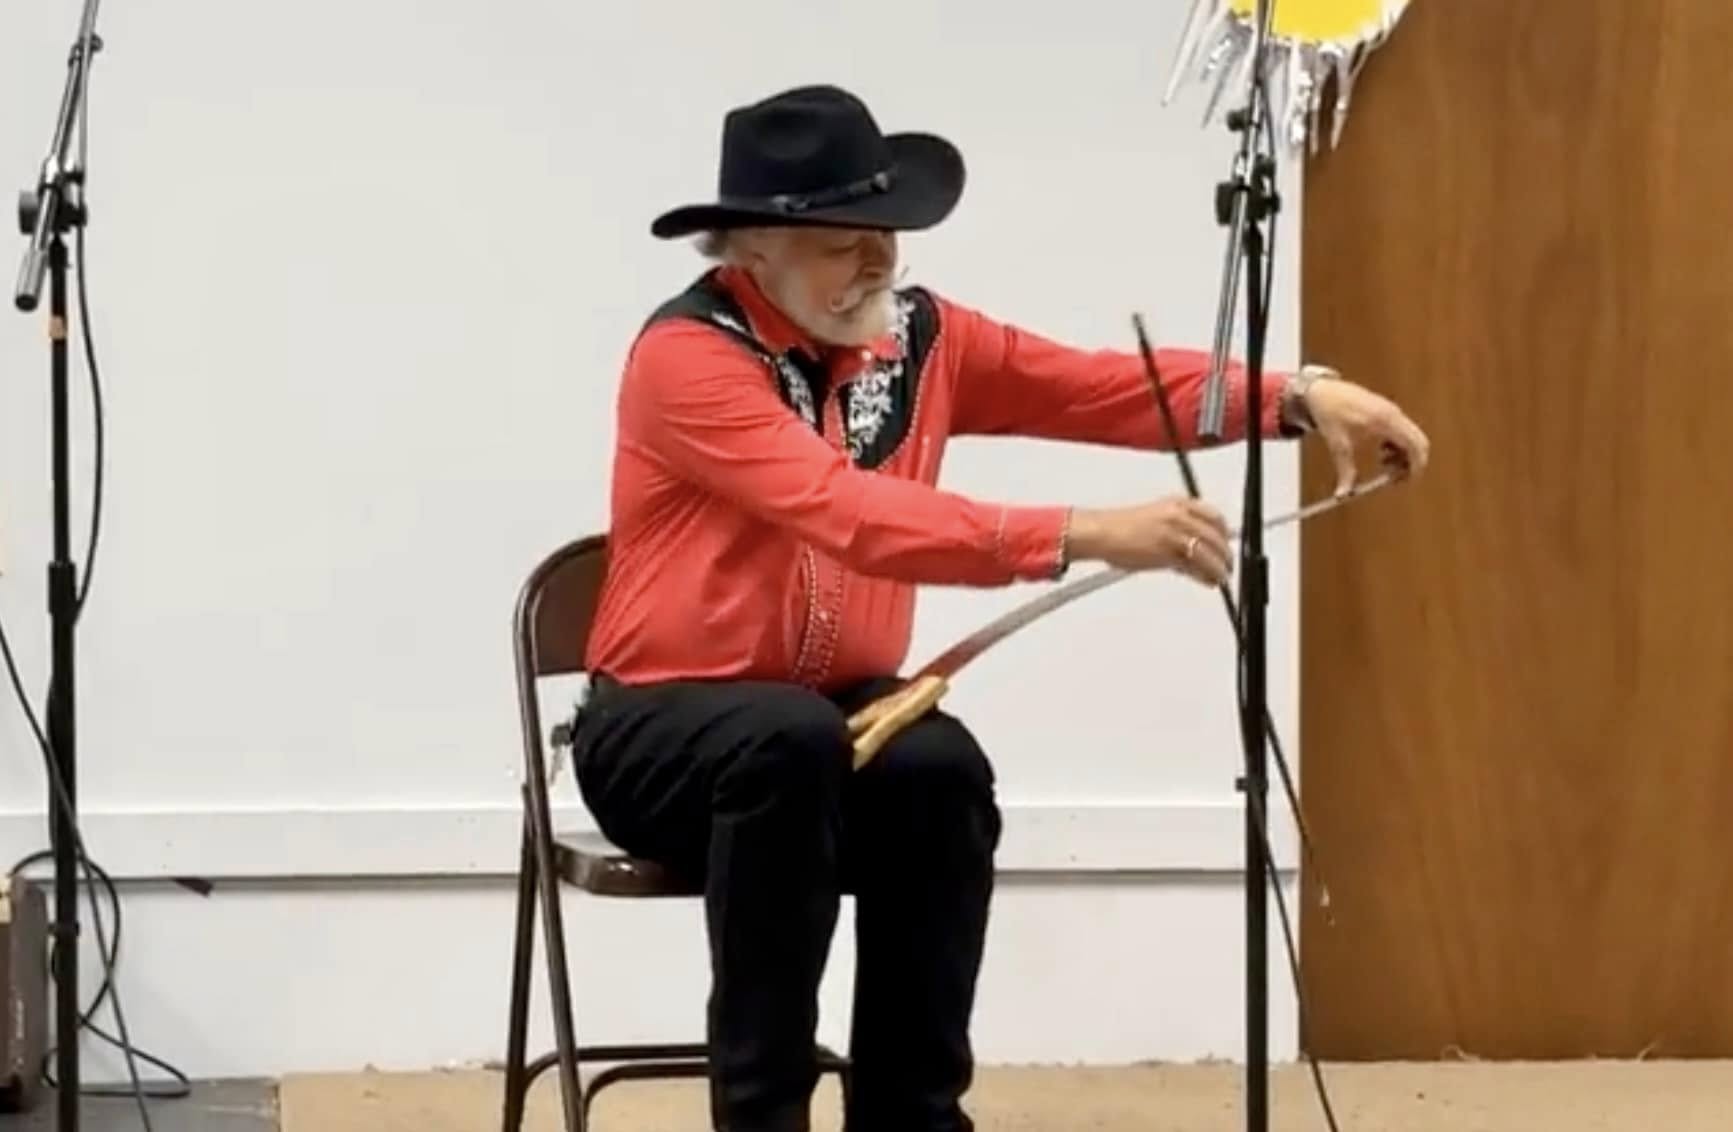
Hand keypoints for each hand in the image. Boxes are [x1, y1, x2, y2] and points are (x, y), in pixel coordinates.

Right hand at [1068, 496, 1232, 586]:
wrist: (1101, 533)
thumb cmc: (1121, 527)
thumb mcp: (1156, 517)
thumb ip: (1178, 527)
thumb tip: (1194, 548)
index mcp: (1177, 503)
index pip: (1214, 516)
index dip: (1224, 533)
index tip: (1227, 544)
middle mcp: (1179, 515)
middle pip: (1215, 536)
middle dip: (1225, 554)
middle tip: (1228, 565)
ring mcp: (1174, 533)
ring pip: (1208, 553)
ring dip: (1219, 568)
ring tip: (1221, 577)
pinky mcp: (1167, 552)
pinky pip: (1195, 566)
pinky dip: (1205, 575)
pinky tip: (1208, 581)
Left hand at [1294, 369, 1430, 494]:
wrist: (1321, 390)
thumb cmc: (1329, 411)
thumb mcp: (1337, 444)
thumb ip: (1345, 471)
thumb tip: (1343, 495)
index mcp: (1385, 421)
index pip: (1415, 445)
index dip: (1416, 466)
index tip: (1405, 481)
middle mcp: (1394, 414)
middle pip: (1419, 442)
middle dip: (1411, 463)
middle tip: (1395, 478)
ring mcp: (1392, 411)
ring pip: (1412, 437)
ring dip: (1403, 455)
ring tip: (1383, 463)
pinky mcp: (1387, 411)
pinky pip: (1403, 431)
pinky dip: (1398, 445)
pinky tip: (1381, 451)